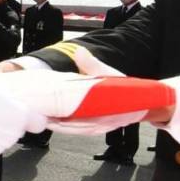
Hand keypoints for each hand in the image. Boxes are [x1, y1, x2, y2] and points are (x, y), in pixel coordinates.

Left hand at [38, 49, 168, 132]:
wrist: (145, 102)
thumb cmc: (130, 91)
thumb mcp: (111, 75)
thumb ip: (93, 66)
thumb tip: (79, 53)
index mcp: (101, 115)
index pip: (74, 121)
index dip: (56, 118)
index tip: (42, 110)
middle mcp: (96, 125)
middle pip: (68, 126)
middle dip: (50, 119)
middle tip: (34, 110)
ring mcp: (94, 127)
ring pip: (69, 128)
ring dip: (54, 121)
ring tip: (38, 112)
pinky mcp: (92, 125)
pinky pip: (74, 126)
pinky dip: (62, 121)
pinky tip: (51, 114)